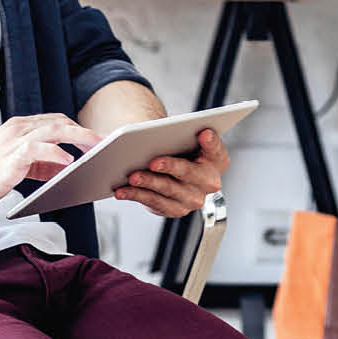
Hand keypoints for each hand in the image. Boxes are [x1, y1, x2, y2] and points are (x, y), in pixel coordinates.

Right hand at [0, 113, 99, 216]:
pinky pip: (38, 150)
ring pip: (54, 130)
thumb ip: (40, 165)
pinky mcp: (8, 158)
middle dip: (86, 131)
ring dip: (79, 137)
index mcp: (18, 129)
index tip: (100, 138)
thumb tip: (66, 168)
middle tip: (108, 143)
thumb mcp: (15, 167)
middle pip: (60, 122)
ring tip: (98, 148)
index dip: (79, 128)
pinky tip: (70, 162)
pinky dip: (56, 154)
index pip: (56, 121)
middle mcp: (17, 129)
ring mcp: (12, 141)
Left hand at [114, 126, 230, 219]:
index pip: (217, 149)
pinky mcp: (175, 209)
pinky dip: (137, 195)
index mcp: (216, 160)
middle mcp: (209, 182)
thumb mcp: (180, 137)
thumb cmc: (178, 150)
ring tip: (132, 176)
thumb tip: (120, 133)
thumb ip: (171, 129)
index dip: (212, 142)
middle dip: (172, 167)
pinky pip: (155, 203)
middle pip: (192, 174)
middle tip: (154, 162)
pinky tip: (122, 190)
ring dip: (149, 183)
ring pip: (170, 190)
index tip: (203, 132)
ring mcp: (193, 198)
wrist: (172, 172)